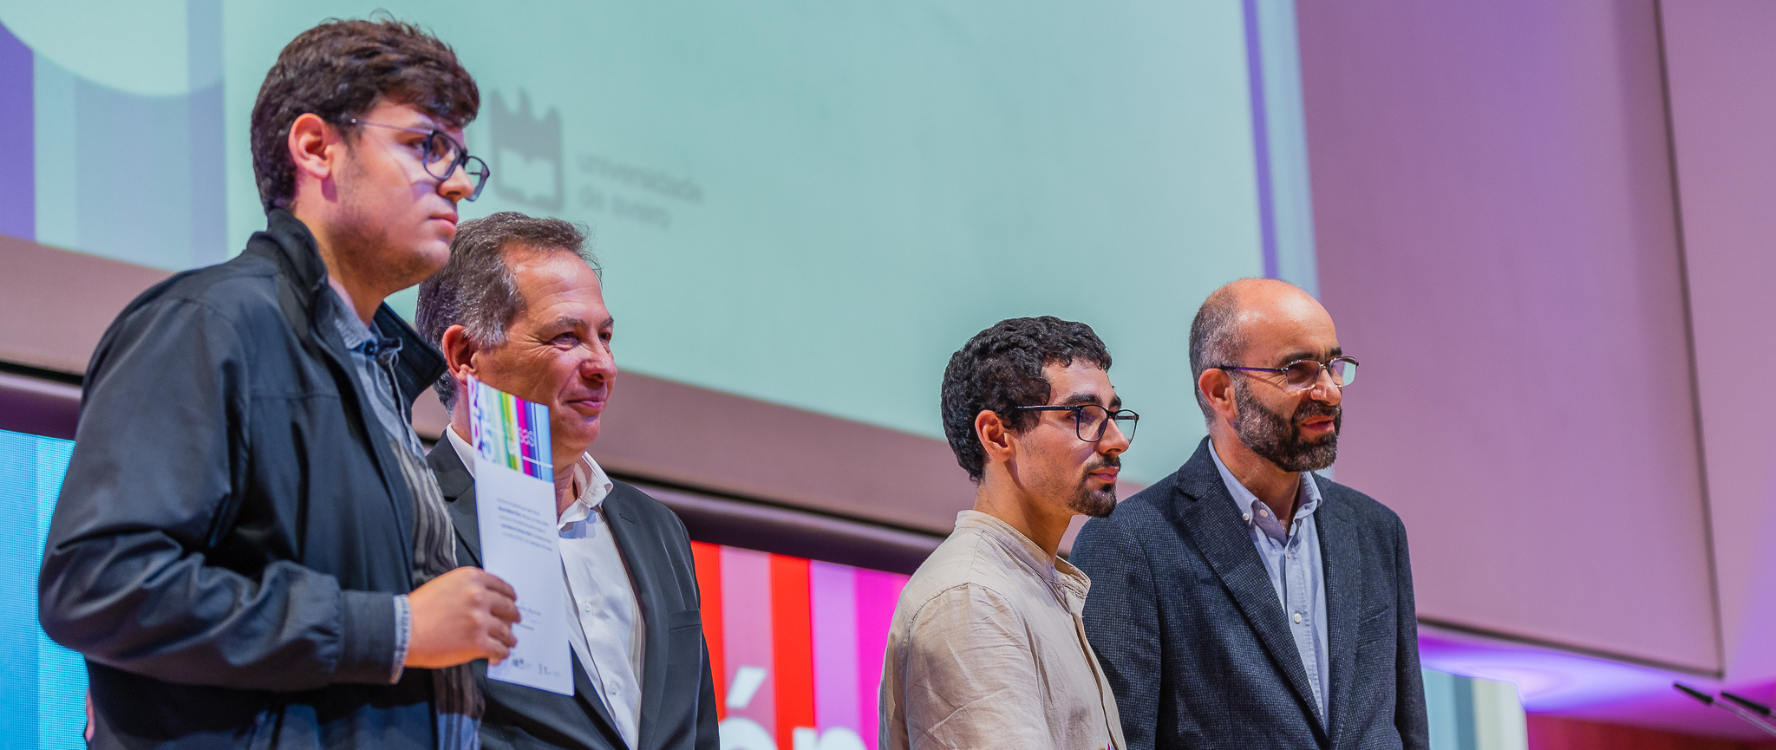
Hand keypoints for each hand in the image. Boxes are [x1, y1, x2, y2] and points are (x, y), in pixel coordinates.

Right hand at [405, 567, 519, 667]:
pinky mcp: (478, 642)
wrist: (403, 631)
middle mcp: (479, 596)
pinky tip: (500, 654)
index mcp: (471, 578)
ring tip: (510, 642)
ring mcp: (480, 620)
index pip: (501, 585)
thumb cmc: (418, 609)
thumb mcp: (444, 585)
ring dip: (509, 637)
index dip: (509, 595)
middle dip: (513, 615)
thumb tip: (484, 598)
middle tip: (515, 620)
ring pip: (505, 630)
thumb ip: (467, 588)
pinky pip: (499, 648)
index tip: (512, 600)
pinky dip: (502, 653)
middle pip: (507, 607)